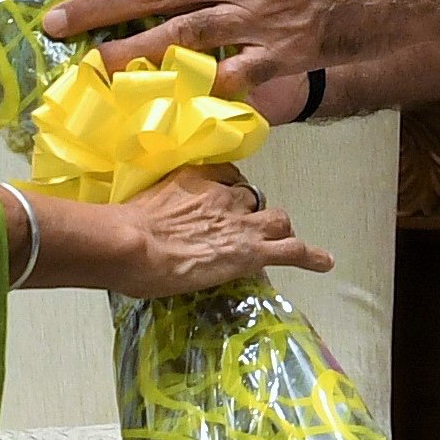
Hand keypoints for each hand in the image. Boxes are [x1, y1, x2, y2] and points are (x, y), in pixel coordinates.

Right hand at [31, 168, 329, 298]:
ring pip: (274, 220)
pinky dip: (311, 256)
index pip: (225, 178)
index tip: (216, 206)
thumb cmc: (119, 226)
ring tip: (275, 246)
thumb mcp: (131, 205)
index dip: (225, 194)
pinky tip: (325, 262)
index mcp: (195, 177)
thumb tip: (114, 224)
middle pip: (251, 200)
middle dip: (249, 215)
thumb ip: (138, 209)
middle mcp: (223, 193)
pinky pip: (291, 250)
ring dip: (275, 232)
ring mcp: (239, 222)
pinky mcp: (250, 251)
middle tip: (234, 233)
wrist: (128, 242)